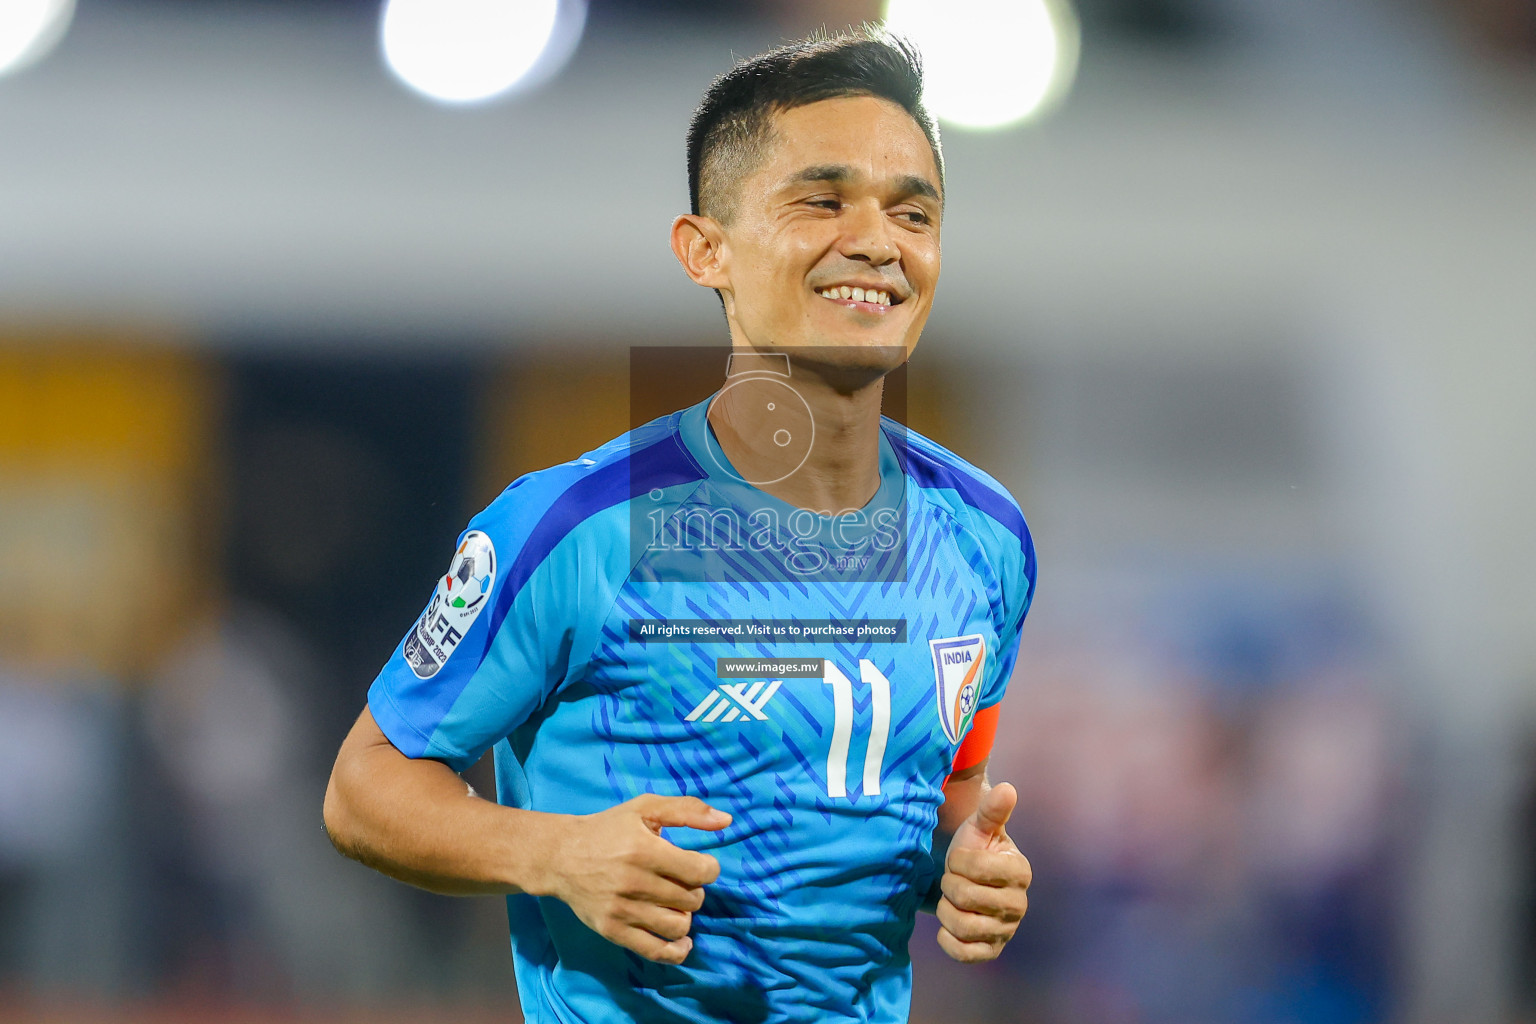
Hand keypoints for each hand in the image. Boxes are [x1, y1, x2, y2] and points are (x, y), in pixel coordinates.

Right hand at [543, 794, 729, 964]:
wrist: (560, 856)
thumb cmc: (608, 829)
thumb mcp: (645, 807)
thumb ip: (688, 810)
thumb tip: (726, 821)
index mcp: (644, 850)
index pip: (700, 872)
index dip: (708, 868)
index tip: (698, 863)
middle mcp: (633, 882)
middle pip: (692, 900)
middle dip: (693, 889)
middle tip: (679, 879)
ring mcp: (622, 910)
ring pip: (679, 926)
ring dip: (685, 914)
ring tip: (673, 901)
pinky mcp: (613, 931)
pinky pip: (656, 951)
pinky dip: (677, 950)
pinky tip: (681, 941)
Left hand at [936, 782, 1030, 962]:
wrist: (967, 881)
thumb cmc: (975, 849)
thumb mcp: (979, 827)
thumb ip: (993, 810)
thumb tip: (1008, 789)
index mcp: (1020, 871)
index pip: (976, 867)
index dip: (957, 860)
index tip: (959, 858)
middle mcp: (1019, 904)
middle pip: (965, 896)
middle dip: (949, 884)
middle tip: (952, 879)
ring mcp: (1006, 930)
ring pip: (962, 925)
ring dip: (946, 910)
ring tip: (950, 899)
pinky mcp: (991, 951)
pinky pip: (964, 953)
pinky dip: (948, 939)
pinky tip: (947, 925)